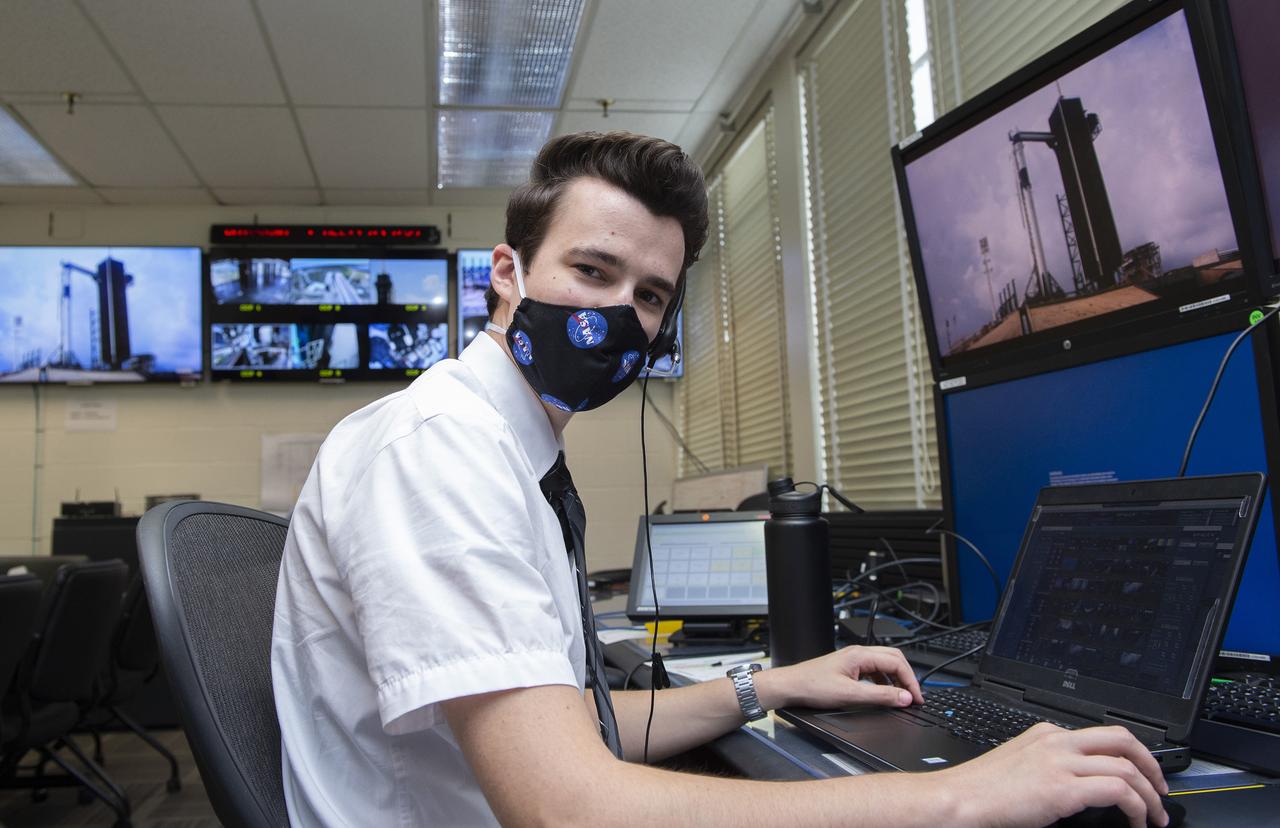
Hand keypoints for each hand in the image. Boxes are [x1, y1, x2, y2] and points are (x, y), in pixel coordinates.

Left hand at [757, 645, 923, 709]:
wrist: (791, 686)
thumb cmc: (812, 686)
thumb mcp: (850, 695)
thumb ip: (880, 696)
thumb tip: (904, 697)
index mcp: (860, 655)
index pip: (897, 662)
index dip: (911, 681)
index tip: (917, 697)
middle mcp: (858, 653)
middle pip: (894, 659)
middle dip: (907, 677)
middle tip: (914, 697)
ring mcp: (854, 660)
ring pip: (884, 664)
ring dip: (896, 679)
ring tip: (902, 697)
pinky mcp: (849, 668)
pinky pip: (874, 671)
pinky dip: (884, 682)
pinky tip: (884, 694)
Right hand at [938, 723, 1169, 827]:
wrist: (960, 800)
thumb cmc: (982, 791)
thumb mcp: (1020, 766)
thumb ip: (1048, 766)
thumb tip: (1078, 785)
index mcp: (1046, 734)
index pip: (1103, 735)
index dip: (1132, 755)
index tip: (1142, 776)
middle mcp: (1057, 741)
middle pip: (1123, 739)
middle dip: (1152, 765)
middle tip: (1161, 790)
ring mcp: (1060, 762)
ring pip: (1127, 766)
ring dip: (1150, 795)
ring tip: (1154, 816)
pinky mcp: (1063, 788)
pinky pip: (1118, 791)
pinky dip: (1136, 808)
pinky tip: (1135, 822)